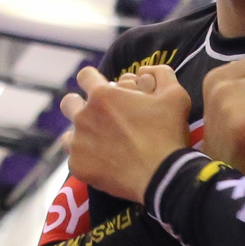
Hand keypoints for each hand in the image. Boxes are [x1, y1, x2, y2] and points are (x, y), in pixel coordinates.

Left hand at [59, 65, 190, 202]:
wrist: (161, 176)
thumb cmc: (168, 134)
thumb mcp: (176, 96)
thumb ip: (161, 74)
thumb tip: (147, 69)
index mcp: (102, 95)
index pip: (85, 76)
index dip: (94, 80)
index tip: (102, 90)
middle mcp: (84, 116)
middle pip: (69, 103)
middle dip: (80, 106)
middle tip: (98, 118)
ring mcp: (78, 143)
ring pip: (69, 134)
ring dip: (82, 136)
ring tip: (101, 145)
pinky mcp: (77, 166)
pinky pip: (75, 159)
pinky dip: (88, 161)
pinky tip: (104, 165)